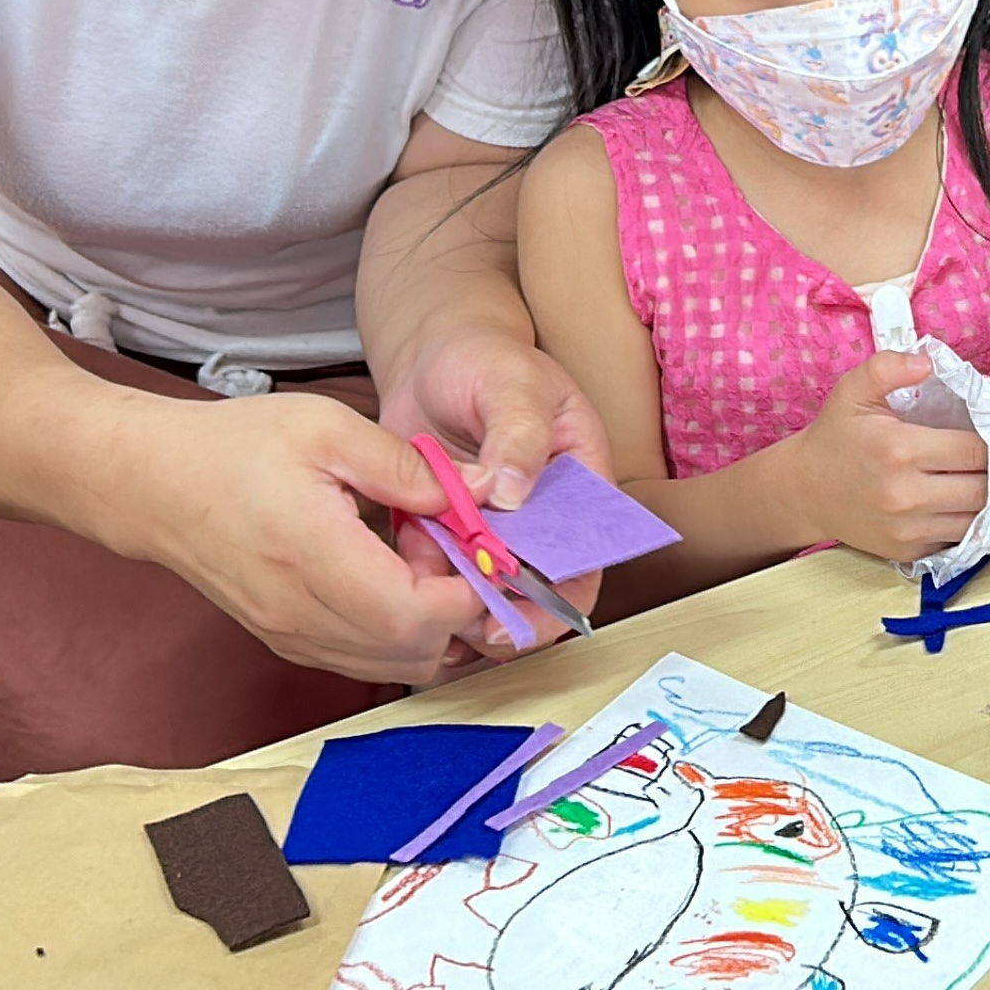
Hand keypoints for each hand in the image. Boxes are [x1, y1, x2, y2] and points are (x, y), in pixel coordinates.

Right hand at [116, 391, 486, 685]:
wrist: (151, 483)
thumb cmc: (233, 447)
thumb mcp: (327, 427)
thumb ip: (406, 467)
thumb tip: (476, 494)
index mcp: (313, 557)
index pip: (414, 614)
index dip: (466, 592)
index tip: (484, 549)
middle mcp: (301, 615)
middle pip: (414, 652)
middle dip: (458, 609)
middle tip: (455, 548)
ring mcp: (291, 636)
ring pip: (394, 665)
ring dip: (433, 626)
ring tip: (425, 560)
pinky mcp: (287, 641)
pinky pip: (363, 660)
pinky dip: (400, 634)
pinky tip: (396, 579)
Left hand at [375, 325, 615, 661]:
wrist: (431, 356)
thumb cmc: (488, 358)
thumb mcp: (514, 384)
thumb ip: (519, 436)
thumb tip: (513, 495)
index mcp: (579, 482)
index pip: (586, 554)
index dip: (561, 594)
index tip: (524, 613)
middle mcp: (540, 514)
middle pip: (539, 584)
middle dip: (510, 614)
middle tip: (476, 632)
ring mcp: (493, 526)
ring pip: (487, 587)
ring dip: (462, 605)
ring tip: (433, 612)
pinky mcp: (445, 528)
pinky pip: (439, 568)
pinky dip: (422, 580)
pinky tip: (403, 583)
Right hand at [779, 350, 989, 562]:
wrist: (804, 491)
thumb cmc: (835, 438)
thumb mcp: (853, 391)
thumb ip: (889, 367)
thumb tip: (928, 362)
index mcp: (900, 449)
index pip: (974, 450)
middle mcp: (905, 494)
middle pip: (983, 489)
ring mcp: (907, 529)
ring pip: (976, 520)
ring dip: (987, 501)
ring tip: (985, 479)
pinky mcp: (907, 551)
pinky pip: (956, 540)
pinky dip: (966, 523)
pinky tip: (962, 502)